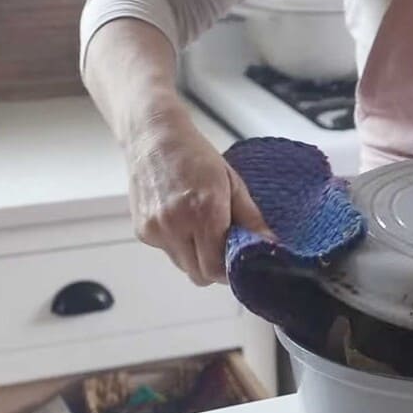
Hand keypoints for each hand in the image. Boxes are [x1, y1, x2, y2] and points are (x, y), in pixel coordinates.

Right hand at [125, 109, 271, 285]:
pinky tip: (181, 220)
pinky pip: (167, 252)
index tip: (238, 263)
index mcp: (204, 212)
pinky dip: (178, 245)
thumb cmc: (195, 156)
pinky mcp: (142, 231)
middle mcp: (176, 225)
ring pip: (183, 266)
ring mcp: (155, 229)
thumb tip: (270, 244)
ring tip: (200, 228)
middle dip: (214, 268)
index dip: (229, 272)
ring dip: (196, 258)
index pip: (216, 268)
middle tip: (223, 249)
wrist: (153, 138)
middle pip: (199, 275)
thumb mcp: (233, 183)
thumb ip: (251, 219)